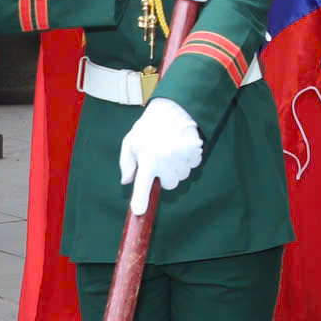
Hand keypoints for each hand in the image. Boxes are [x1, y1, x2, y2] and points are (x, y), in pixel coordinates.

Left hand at [118, 97, 203, 214]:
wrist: (172, 108)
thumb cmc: (148, 127)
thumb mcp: (130, 141)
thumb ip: (126, 163)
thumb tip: (127, 181)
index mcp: (147, 159)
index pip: (142, 185)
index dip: (141, 200)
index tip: (139, 211)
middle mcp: (164, 160)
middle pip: (169, 184)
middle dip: (165, 177)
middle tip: (161, 161)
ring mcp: (180, 157)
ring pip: (182, 176)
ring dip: (177, 169)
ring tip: (171, 151)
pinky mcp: (193, 152)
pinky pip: (193, 165)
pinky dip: (189, 160)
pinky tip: (182, 148)